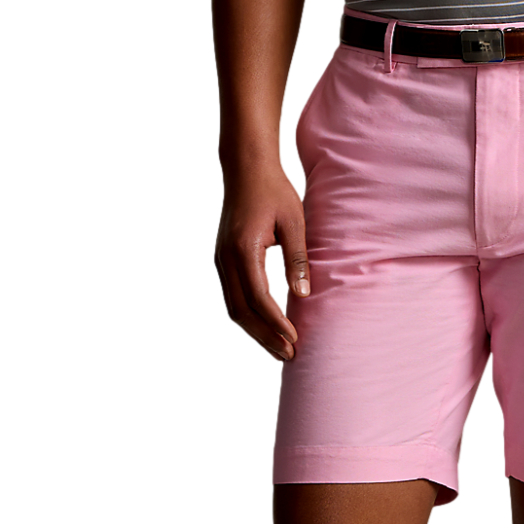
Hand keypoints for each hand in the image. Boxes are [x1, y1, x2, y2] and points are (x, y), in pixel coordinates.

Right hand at [216, 160, 308, 362]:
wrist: (246, 168)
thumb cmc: (274, 191)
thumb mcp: (294, 222)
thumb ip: (297, 259)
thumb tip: (302, 296)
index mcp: (243, 249)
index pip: (259, 299)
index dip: (276, 323)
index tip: (294, 339)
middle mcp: (226, 258)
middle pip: (241, 311)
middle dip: (265, 336)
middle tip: (288, 355)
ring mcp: (220, 259)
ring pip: (233, 308)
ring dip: (255, 331)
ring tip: (277, 349)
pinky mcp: (223, 259)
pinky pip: (233, 296)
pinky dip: (248, 316)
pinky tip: (265, 326)